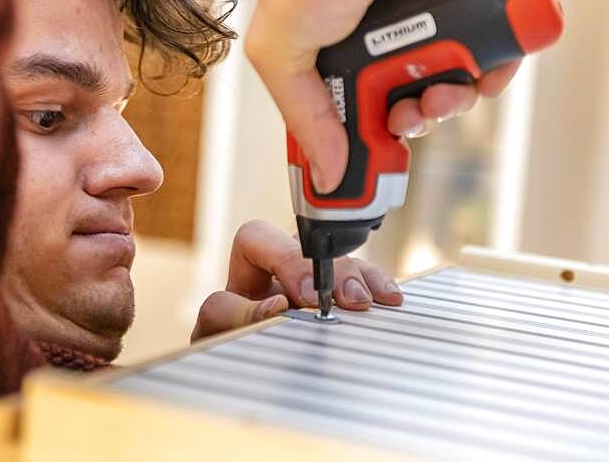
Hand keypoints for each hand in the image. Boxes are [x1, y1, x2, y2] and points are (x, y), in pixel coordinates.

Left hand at [191, 220, 402, 341]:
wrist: (247, 371)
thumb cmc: (224, 342)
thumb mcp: (217, 330)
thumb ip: (234, 316)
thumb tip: (277, 306)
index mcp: (247, 266)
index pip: (257, 237)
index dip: (284, 258)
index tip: (305, 296)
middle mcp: (284, 266)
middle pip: (312, 246)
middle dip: (336, 270)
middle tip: (353, 300)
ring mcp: (316, 280)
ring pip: (342, 261)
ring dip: (363, 278)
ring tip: (381, 300)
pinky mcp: (341, 299)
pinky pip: (363, 281)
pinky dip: (377, 287)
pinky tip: (391, 300)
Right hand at [243, 0, 520, 191]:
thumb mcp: (283, 58)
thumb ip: (307, 122)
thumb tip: (329, 177)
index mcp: (363, 40)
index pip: (387, 98)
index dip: (391, 128)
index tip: (386, 149)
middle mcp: (410, 23)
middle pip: (435, 90)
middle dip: (427, 117)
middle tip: (409, 118)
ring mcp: (452, 2)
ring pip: (477, 70)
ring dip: (464, 98)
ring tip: (440, 92)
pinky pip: (517, 30)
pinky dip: (509, 57)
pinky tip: (483, 67)